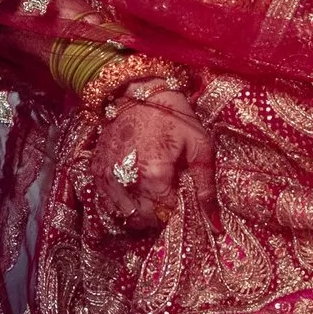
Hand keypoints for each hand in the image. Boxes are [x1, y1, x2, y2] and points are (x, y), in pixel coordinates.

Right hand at [92, 89, 216, 235]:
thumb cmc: (173, 116)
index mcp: (154, 175)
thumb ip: (206, 186)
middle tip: (166, 196)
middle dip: (157, 214)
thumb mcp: (199, 146)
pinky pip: (106, 201)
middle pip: (142, 218)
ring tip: (149, 194)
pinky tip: (131, 191)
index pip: (164, 215)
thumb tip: (215, 223)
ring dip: (137, 211)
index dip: (175, 209)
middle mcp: (127, 180)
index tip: (179, 196)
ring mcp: (108, 175)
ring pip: (123, 213)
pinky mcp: (97, 169)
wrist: (138, 90)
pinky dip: (119, 203)